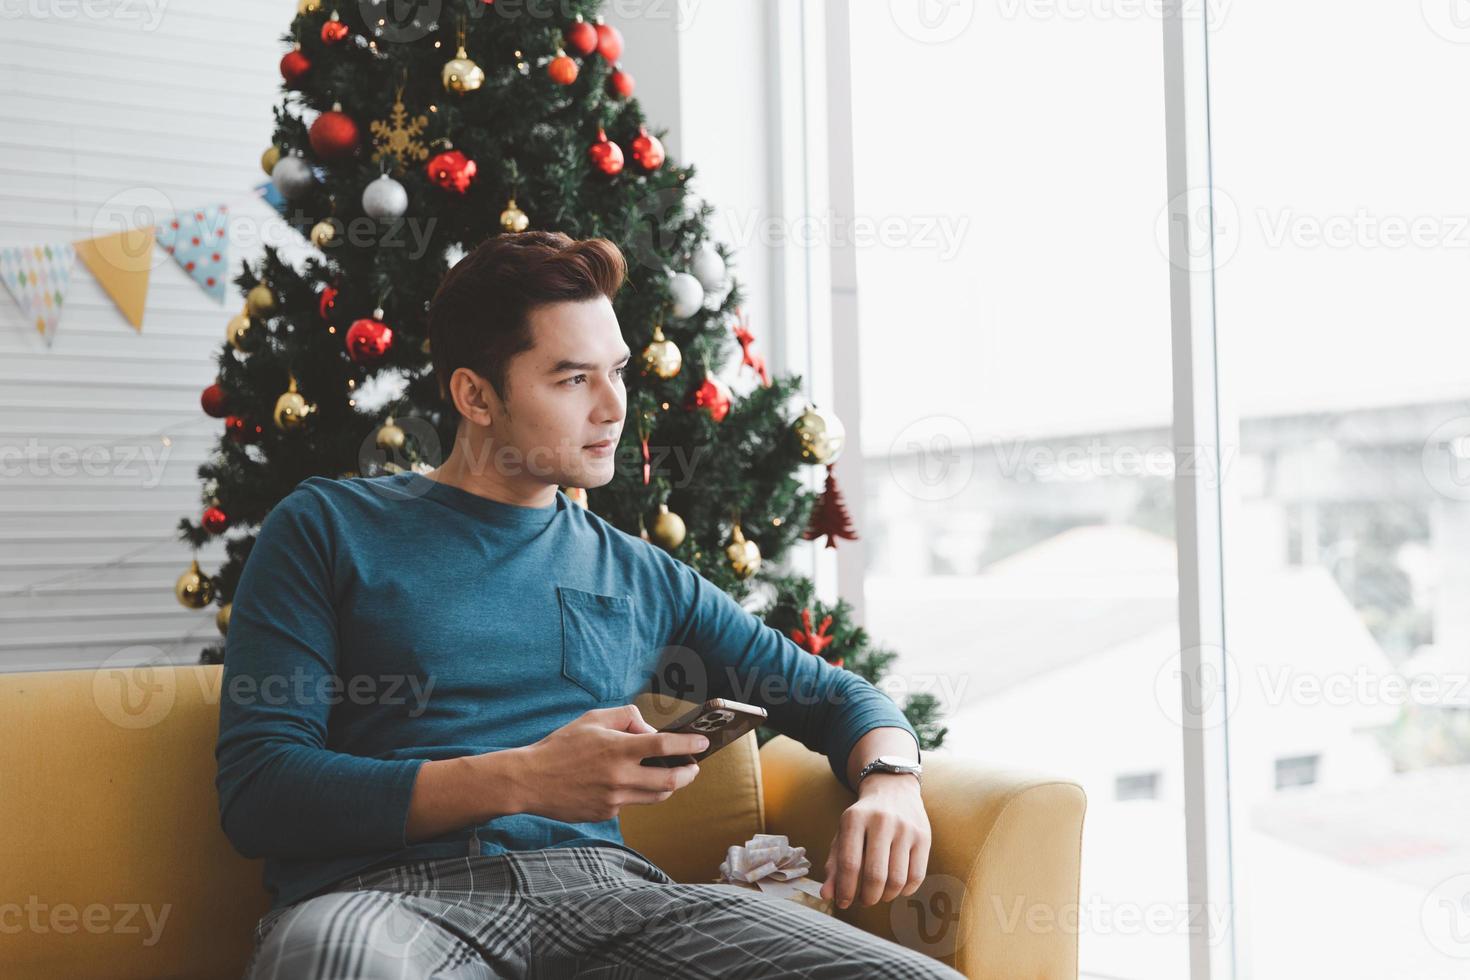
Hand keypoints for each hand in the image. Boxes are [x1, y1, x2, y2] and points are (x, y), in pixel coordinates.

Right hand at [512, 704, 705, 823]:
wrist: (530, 781)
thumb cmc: (561, 745)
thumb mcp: (593, 719)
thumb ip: (626, 718)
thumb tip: (649, 730)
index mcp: (617, 749)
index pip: (664, 745)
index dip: (689, 744)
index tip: (704, 742)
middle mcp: (620, 777)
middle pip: (671, 780)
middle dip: (689, 773)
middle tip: (694, 766)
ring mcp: (613, 799)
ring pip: (657, 796)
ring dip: (670, 786)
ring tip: (673, 774)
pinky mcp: (606, 814)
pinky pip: (632, 803)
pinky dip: (639, 792)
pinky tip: (632, 782)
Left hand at [820, 774, 928, 909]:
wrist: (893, 789)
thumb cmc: (863, 819)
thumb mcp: (843, 834)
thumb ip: (834, 865)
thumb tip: (827, 895)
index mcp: (855, 818)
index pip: (849, 864)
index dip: (845, 890)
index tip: (843, 903)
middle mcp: (881, 821)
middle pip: (875, 876)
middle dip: (867, 897)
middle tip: (863, 901)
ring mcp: (905, 828)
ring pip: (897, 880)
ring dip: (886, 896)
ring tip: (878, 894)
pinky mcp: (924, 836)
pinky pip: (916, 876)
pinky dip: (904, 891)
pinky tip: (895, 887)